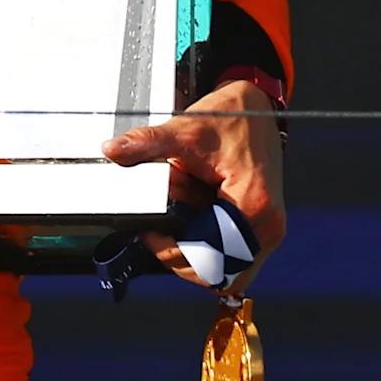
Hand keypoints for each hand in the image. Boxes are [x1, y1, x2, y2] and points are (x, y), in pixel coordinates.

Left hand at [102, 80, 286, 290]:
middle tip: (160, 231)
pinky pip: (231, 255)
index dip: (171, 252)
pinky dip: (206, 244)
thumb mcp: (186, 129)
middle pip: (218, 274)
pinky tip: (191, 218)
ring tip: (179, 219)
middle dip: (182, 255)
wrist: (255, 106)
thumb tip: (113, 151)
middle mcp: (267, 226)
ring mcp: (266, 230)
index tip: (150, 234)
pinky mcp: (259, 227)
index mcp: (253, 206)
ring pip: (224, 270)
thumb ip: (148, 143)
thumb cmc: (231, 117)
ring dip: (195, 251)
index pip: (209, 259)